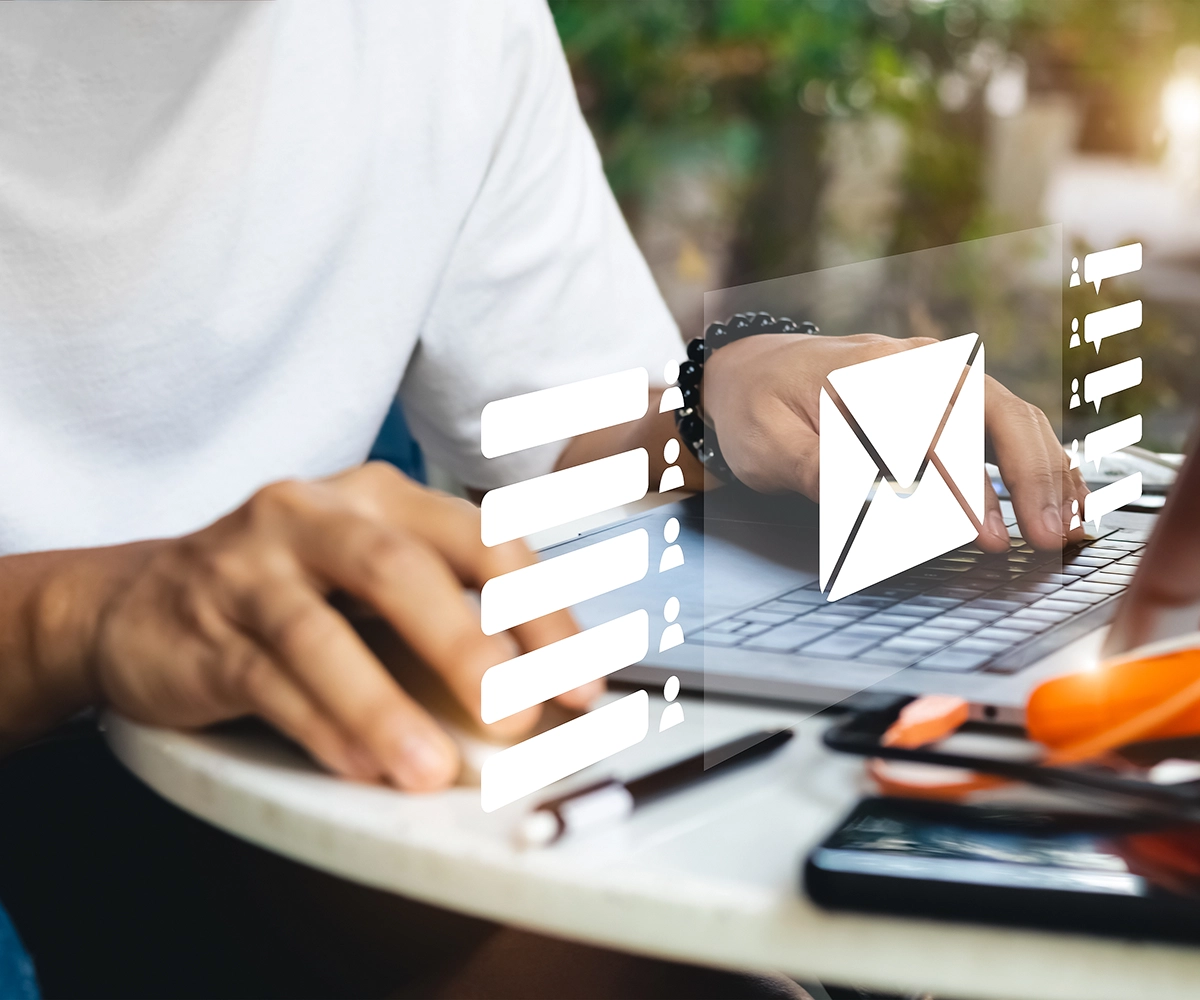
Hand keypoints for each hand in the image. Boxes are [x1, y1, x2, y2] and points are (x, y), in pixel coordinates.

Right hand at [83, 464, 589, 789]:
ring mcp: (251, 567)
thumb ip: (446, 614)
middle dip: (466, 645)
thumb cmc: (286, 589)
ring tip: (429, 768)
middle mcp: (316, 514)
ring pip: (321, 632)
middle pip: (400, 570)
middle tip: (516, 717)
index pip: (481, 540)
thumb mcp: (370, 578)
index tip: (583, 684)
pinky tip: (359, 766)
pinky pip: (266, 678)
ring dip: (383, 706)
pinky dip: (320, 726)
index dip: (541, 611)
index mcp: (381, 496)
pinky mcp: (203, 626)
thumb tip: (540, 690)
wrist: (139, 599)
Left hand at [703, 333, 1087, 551]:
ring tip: (1067, 524)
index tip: (988, 536)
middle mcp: (914, 364)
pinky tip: (1063, 493)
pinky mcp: (945, 392)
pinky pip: (1006, 419)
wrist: (749, 370)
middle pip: (992, 410)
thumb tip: (873, 500)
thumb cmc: (758, 409)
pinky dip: (1039, 456)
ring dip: (1046, 468)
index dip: (965, 488)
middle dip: (1028, 475)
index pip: (933, 433)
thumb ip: (818, 471)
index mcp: (870, 375)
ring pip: (1011, 412)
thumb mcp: (769, 444)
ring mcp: (936, 373)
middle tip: (1044, 536)